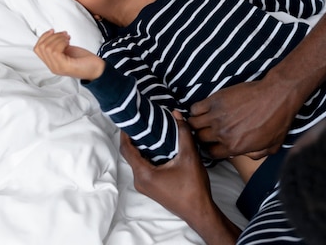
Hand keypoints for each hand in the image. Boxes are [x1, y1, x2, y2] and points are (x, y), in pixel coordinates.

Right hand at [33, 29, 104, 79]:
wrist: (97, 69)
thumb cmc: (85, 60)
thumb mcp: (68, 51)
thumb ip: (58, 46)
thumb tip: (52, 35)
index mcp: (52, 63)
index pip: (37, 49)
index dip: (43, 37)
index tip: (52, 31)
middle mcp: (53, 67)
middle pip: (41, 47)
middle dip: (52, 36)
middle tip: (64, 35)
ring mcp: (58, 67)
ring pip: (47, 48)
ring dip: (58, 38)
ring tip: (68, 38)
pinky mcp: (64, 66)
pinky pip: (55, 52)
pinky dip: (61, 42)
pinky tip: (69, 42)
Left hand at [120, 111, 240, 244]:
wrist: (199, 212)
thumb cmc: (193, 188)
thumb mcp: (189, 156)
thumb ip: (183, 133)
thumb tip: (176, 113)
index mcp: (144, 174)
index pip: (126, 149)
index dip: (125, 133)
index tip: (129, 119)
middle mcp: (140, 180)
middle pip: (130, 154)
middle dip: (134, 137)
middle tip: (142, 121)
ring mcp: (145, 185)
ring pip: (137, 161)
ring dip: (142, 146)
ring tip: (151, 130)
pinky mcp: (151, 187)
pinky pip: (144, 167)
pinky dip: (147, 155)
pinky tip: (158, 146)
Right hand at [188, 78, 296, 158]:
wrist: (277, 95)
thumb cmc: (278, 120)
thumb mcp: (272, 147)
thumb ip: (255, 155)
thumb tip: (244, 154)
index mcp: (234, 147)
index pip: (210, 154)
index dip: (210, 149)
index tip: (212, 143)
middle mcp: (222, 133)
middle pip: (199, 139)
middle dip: (202, 136)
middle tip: (205, 130)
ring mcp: (217, 116)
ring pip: (193, 124)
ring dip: (196, 123)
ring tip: (201, 120)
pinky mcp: (215, 100)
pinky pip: (195, 108)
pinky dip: (196, 110)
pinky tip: (204, 109)